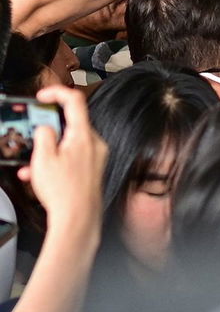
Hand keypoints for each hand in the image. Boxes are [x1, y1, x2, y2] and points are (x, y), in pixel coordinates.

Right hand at [19, 86, 106, 242]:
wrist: (78, 219)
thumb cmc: (64, 192)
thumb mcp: (43, 158)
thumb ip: (43, 135)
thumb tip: (45, 127)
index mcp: (84, 136)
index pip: (75, 101)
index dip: (57, 92)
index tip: (43, 95)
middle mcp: (94, 144)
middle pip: (70, 123)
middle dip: (47, 128)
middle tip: (32, 133)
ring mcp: (95, 157)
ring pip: (68, 142)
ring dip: (47, 149)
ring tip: (32, 163)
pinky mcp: (92, 169)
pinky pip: (72, 157)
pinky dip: (56, 160)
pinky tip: (39, 174)